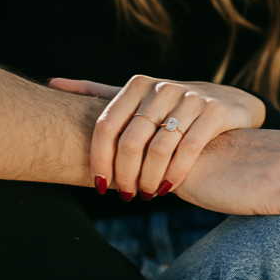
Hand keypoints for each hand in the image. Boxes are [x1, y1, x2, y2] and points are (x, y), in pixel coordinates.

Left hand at [48, 75, 265, 200]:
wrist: (228, 104)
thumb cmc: (171, 108)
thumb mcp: (135, 98)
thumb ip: (97, 93)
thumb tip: (51, 83)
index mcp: (137, 85)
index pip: (106, 127)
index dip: (99, 161)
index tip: (100, 186)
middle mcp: (161, 87)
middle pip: (130, 141)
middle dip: (125, 175)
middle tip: (127, 196)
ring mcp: (190, 98)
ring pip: (158, 148)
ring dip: (149, 179)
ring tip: (147, 195)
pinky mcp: (214, 112)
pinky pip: (188, 150)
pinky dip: (174, 174)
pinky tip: (167, 189)